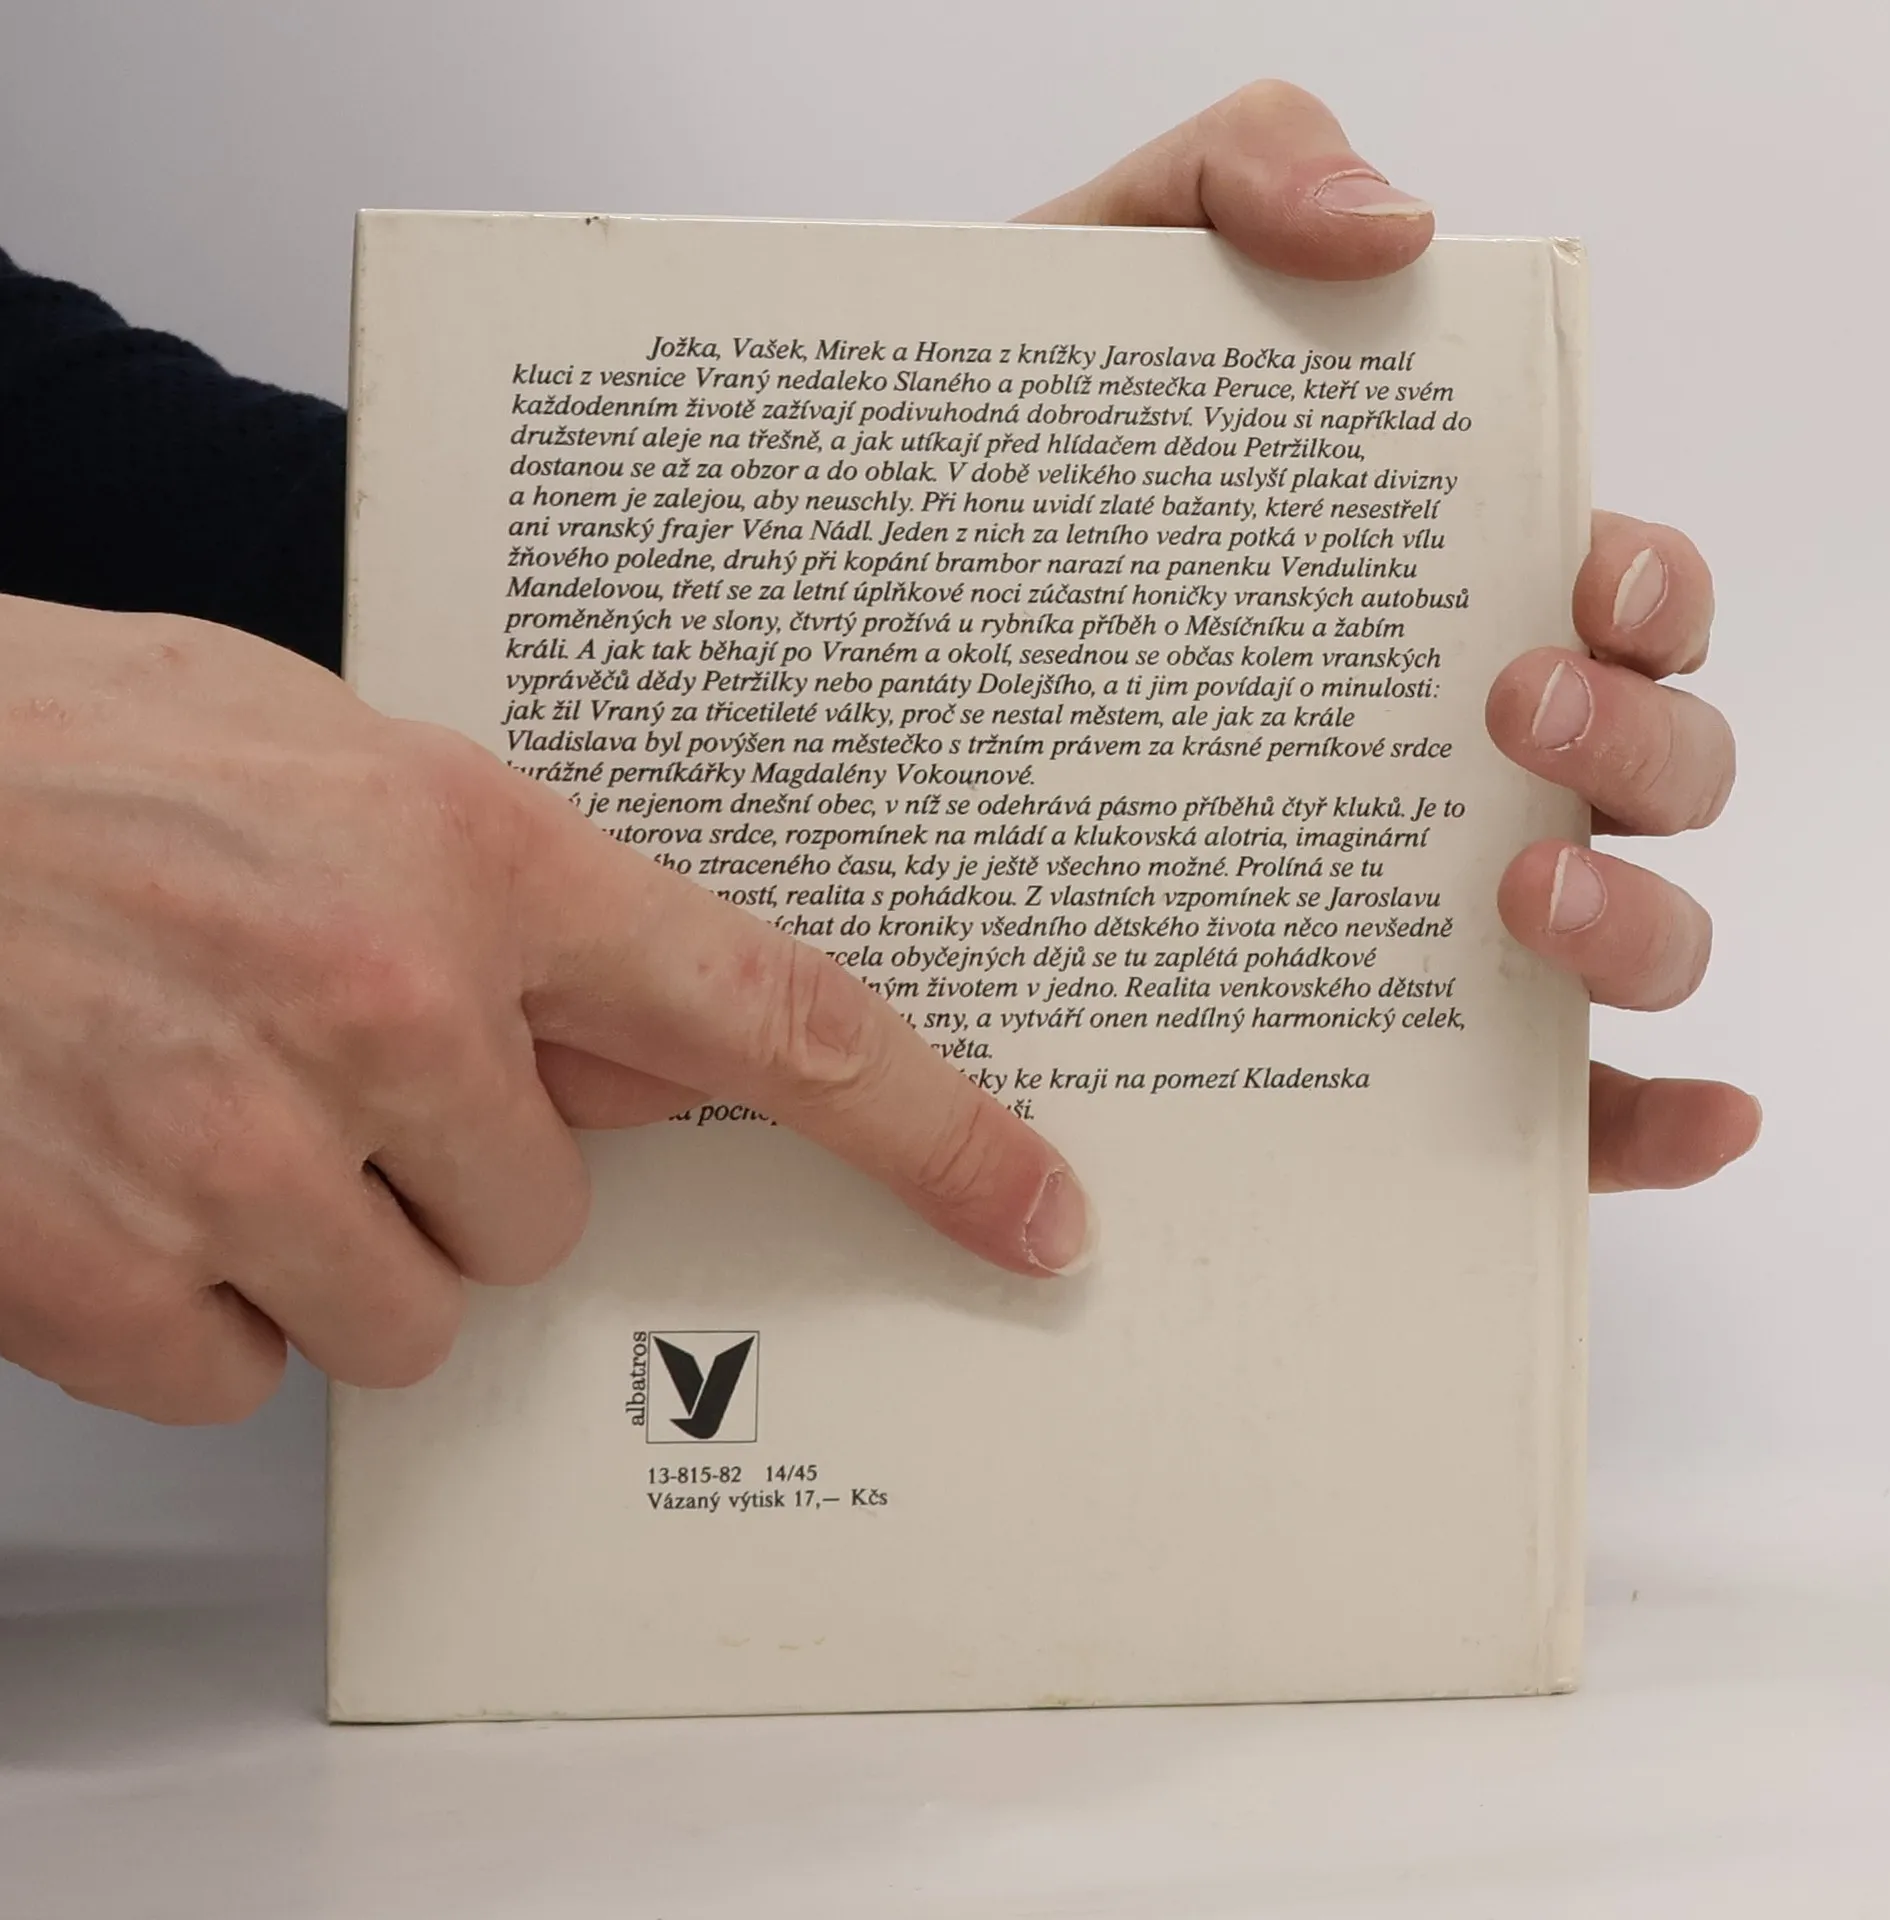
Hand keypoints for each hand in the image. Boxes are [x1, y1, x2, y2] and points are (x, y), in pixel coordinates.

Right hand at [0, 596, 1091, 1423]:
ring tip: (205, 1105)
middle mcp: (386, 1003)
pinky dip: (194, 1309)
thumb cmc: (80, 746)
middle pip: (546, 1216)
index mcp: (477, 856)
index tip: (1030, 1210)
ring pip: (404, 1317)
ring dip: (328, 1248)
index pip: (775, 1019)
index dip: (930, 1132)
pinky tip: (120, 1173)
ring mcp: (240, 1142)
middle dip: (458, 1171)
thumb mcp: (337, 759)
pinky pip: (240, 1375)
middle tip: (325, 1067)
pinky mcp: (100, 1267)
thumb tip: (637, 1044)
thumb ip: (509, 899)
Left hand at [1024, 82, 1759, 1191]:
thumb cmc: (991, 491)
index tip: (1581, 583)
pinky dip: (1649, 1121)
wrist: (845, 636)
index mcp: (1429, 605)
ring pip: (1628, 932)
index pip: (1618, 597)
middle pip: (1653, 762)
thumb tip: (1394, 225)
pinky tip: (1686, 1119)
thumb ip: (1229, 179)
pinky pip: (1552, 1107)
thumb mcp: (1090, 293)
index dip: (1650, 590)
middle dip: (1637, 738)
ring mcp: (1421, 910)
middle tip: (1509, 713)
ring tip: (1521, 897)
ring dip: (1638, 923)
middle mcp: (1454, 760)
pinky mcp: (1373, 1047)